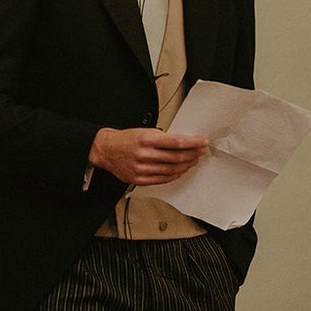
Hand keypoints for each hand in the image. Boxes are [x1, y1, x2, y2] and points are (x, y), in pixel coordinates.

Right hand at [88, 127, 208, 185]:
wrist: (107, 149)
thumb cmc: (127, 139)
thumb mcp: (145, 131)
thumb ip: (163, 138)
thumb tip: (184, 143)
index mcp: (147, 139)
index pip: (176, 142)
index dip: (193, 143)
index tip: (202, 142)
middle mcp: (145, 155)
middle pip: (176, 157)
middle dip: (193, 154)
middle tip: (201, 151)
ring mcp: (142, 169)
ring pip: (172, 170)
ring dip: (186, 166)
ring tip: (194, 160)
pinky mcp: (140, 180)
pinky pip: (163, 179)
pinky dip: (175, 175)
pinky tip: (181, 170)